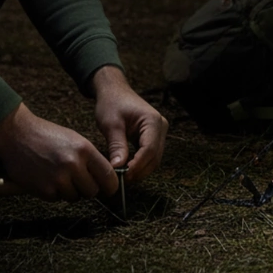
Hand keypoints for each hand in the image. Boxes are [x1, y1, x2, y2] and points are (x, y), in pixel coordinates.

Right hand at [0, 102, 117, 201]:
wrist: (17, 134)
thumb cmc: (48, 136)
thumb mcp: (75, 140)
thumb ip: (90, 158)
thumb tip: (106, 178)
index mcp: (84, 150)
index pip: (108, 177)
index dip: (110, 185)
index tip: (108, 188)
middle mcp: (73, 165)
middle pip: (93, 191)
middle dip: (87, 188)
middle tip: (77, 179)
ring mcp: (59, 179)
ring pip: (76, 197)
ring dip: (70, 191)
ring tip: (59, 174)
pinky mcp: (45, 190)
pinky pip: (58, 199)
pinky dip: (54, 192)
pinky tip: (47, 177)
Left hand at [91, 65, 167, 183]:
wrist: (114, 91)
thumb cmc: (112, 103)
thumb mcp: (111, 124)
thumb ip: (117, 145)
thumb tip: (118, 168)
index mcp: (152, 121)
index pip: (149, 149)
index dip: (138, 166)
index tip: (123, 176)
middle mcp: (161, 127)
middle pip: (155, 157)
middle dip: (139, 170)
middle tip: (121, 180)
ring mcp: (159, 132)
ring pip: (154, 159)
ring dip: (140, 169)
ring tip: (122, 176)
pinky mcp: (154, 137)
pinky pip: (150, 155)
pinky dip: (139, 164)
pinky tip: (126, 168)